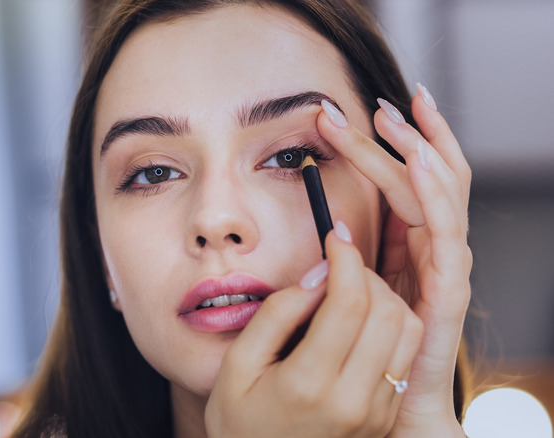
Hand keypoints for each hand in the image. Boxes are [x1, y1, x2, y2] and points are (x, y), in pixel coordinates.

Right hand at [205, 228, 423, 437]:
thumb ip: (277, 314)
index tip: (336, 237)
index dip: (347, 258)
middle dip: (366, 274)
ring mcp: (374, 411)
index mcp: (308, 384)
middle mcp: (352, 400)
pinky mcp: (385, 416)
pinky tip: (360, 321)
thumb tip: (318, 276)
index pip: (350, 302)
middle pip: (388, 311)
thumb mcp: (237, 364)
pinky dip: (391, 325)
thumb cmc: (240, 421)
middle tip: (339, 266)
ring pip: (408, 330)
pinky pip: (405, 355)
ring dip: (384, 298)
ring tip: (350, 293)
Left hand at [317, 85, 471, 436]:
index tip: (354, 114)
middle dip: (406, 137)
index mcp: (409, 251)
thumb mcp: (350, 298)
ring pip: (440, 198)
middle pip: (426, 181)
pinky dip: (434, 197)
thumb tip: (332, 225)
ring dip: (420, 151)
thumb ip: (348, 262)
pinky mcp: (447, 294)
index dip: (386, 148)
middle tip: (378, 102)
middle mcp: (431, 254)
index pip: (404, 184)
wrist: (394, 416)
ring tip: (400, 116)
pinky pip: (445, 237)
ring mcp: (443, 271)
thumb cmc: (367, 356)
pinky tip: (420, 163)